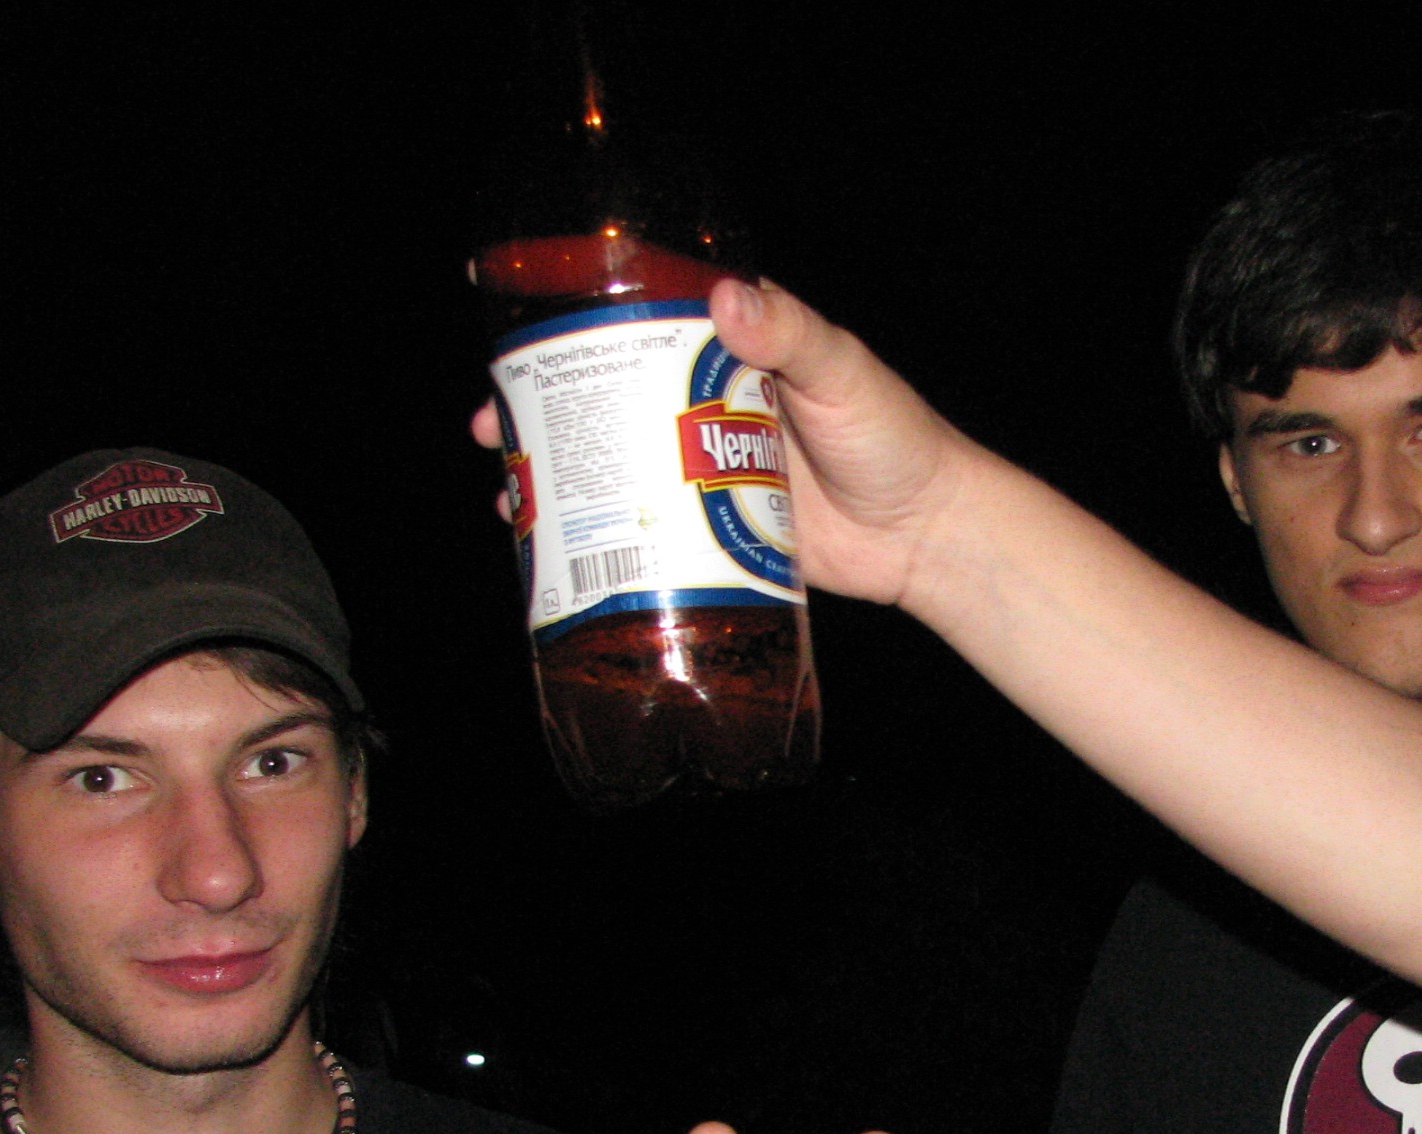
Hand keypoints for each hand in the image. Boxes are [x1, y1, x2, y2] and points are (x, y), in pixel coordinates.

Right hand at [470, 277, 985, 611]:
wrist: (925, 533)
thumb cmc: (894, 438)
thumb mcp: (843, 372)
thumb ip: (790, 335)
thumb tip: (728, 297)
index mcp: (729, 353)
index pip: (636, 328)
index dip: (573, 333)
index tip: (519, 343)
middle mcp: (704, 406)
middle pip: (606, 402)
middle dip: (543, 416)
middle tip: (495, 433)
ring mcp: (704, 470)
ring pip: (616, 466)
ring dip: (561, 480)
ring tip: (514, 497)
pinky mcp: (714, 529)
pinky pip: (648, 527)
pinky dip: (603, 535)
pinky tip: (559, 549)